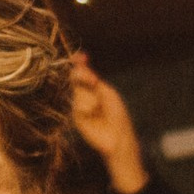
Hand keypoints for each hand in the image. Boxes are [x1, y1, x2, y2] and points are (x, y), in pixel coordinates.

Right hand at [69, 54, 149, 193]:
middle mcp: (85, 94)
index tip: (80, 57)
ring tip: (98, 108)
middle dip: (82, 76)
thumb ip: (93, 80)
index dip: (79, 64)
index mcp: (95, 87)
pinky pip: (77, 104)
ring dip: (89, 97)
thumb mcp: (107, 92)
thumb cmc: (117, 114)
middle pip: (76, 78)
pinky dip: (86, 107)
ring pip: (77, 91)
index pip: (84, 72)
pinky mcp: (76, 116)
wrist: (117, 136)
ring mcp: (80, 105)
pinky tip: (93, 114)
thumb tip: (83, 64)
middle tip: (93, 81)